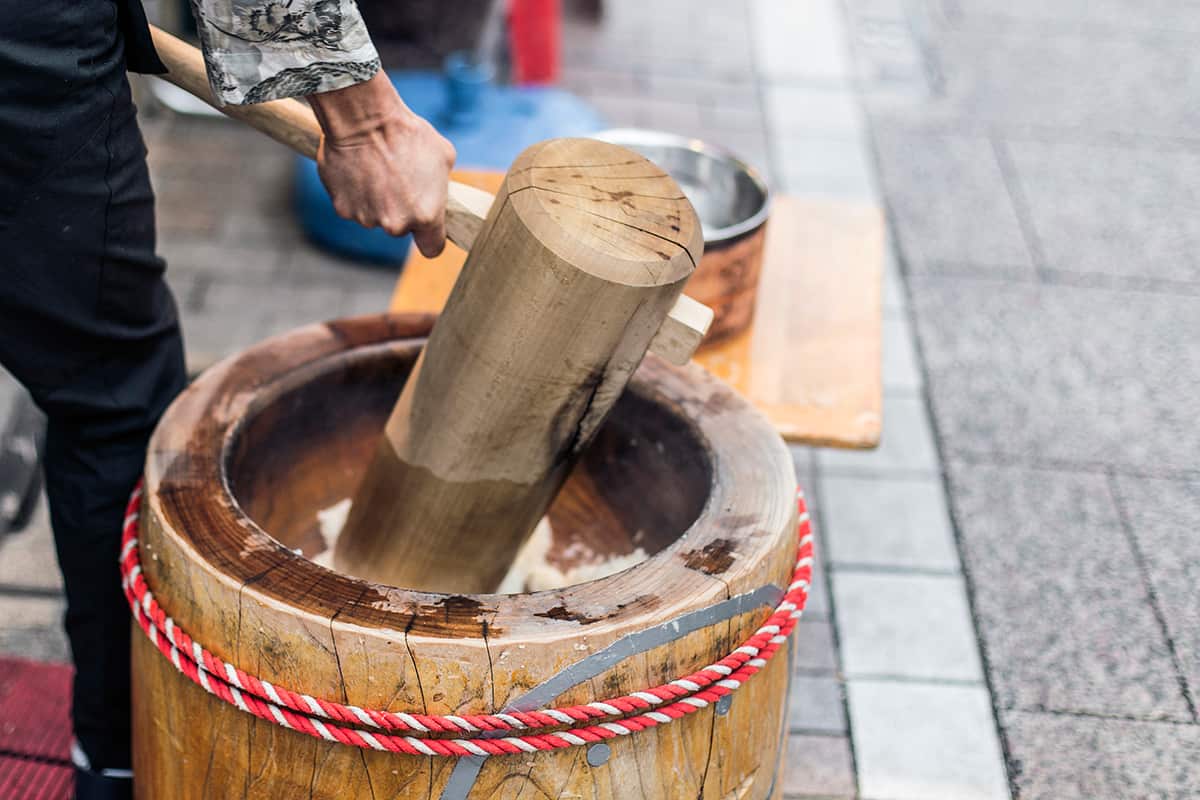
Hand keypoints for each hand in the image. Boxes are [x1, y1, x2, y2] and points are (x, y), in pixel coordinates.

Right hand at [308, 71, 456, 256]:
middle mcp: (396, 224)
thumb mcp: (443, 156)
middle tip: (398, 181)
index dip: (430, 238)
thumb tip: (438, 191)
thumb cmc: (407, 133)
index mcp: (426, 216)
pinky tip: (358, 170)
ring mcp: (368, 219)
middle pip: (400, 229)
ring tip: (377, 170)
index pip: (432, 248)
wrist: (363, 118)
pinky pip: (353, 207)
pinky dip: (355, 193)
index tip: (427, 229)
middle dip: (401, 210)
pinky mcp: (343, 209)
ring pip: (375, 217)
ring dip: (376, 201)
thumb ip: (442, 185)